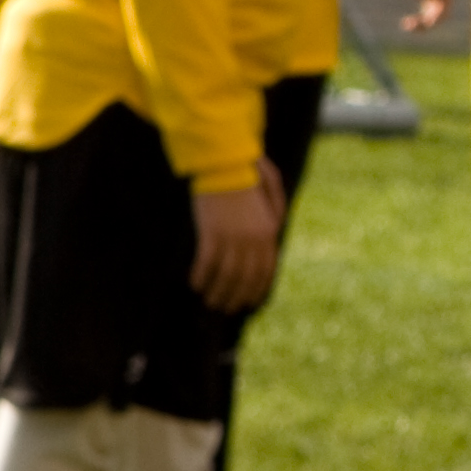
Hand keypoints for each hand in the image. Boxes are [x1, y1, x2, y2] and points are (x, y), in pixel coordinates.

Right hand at [192, 168, 283, 314]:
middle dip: (236, 296)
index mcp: (269, 231)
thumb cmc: (246, 177)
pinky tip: (195, 284)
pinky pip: (207, 263)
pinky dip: (201, 276)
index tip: (248, 303)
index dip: (256, 290)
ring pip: (227, 275)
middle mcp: (254, 238)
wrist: (226, 163)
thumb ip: (274, 217)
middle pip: (246, 278)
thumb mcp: (270, 198)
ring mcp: (234, 237)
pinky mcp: (213, 232)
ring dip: (218, 292)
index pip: (266, 270)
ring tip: (209, 301)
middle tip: (225, 308)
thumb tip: (273, 238)